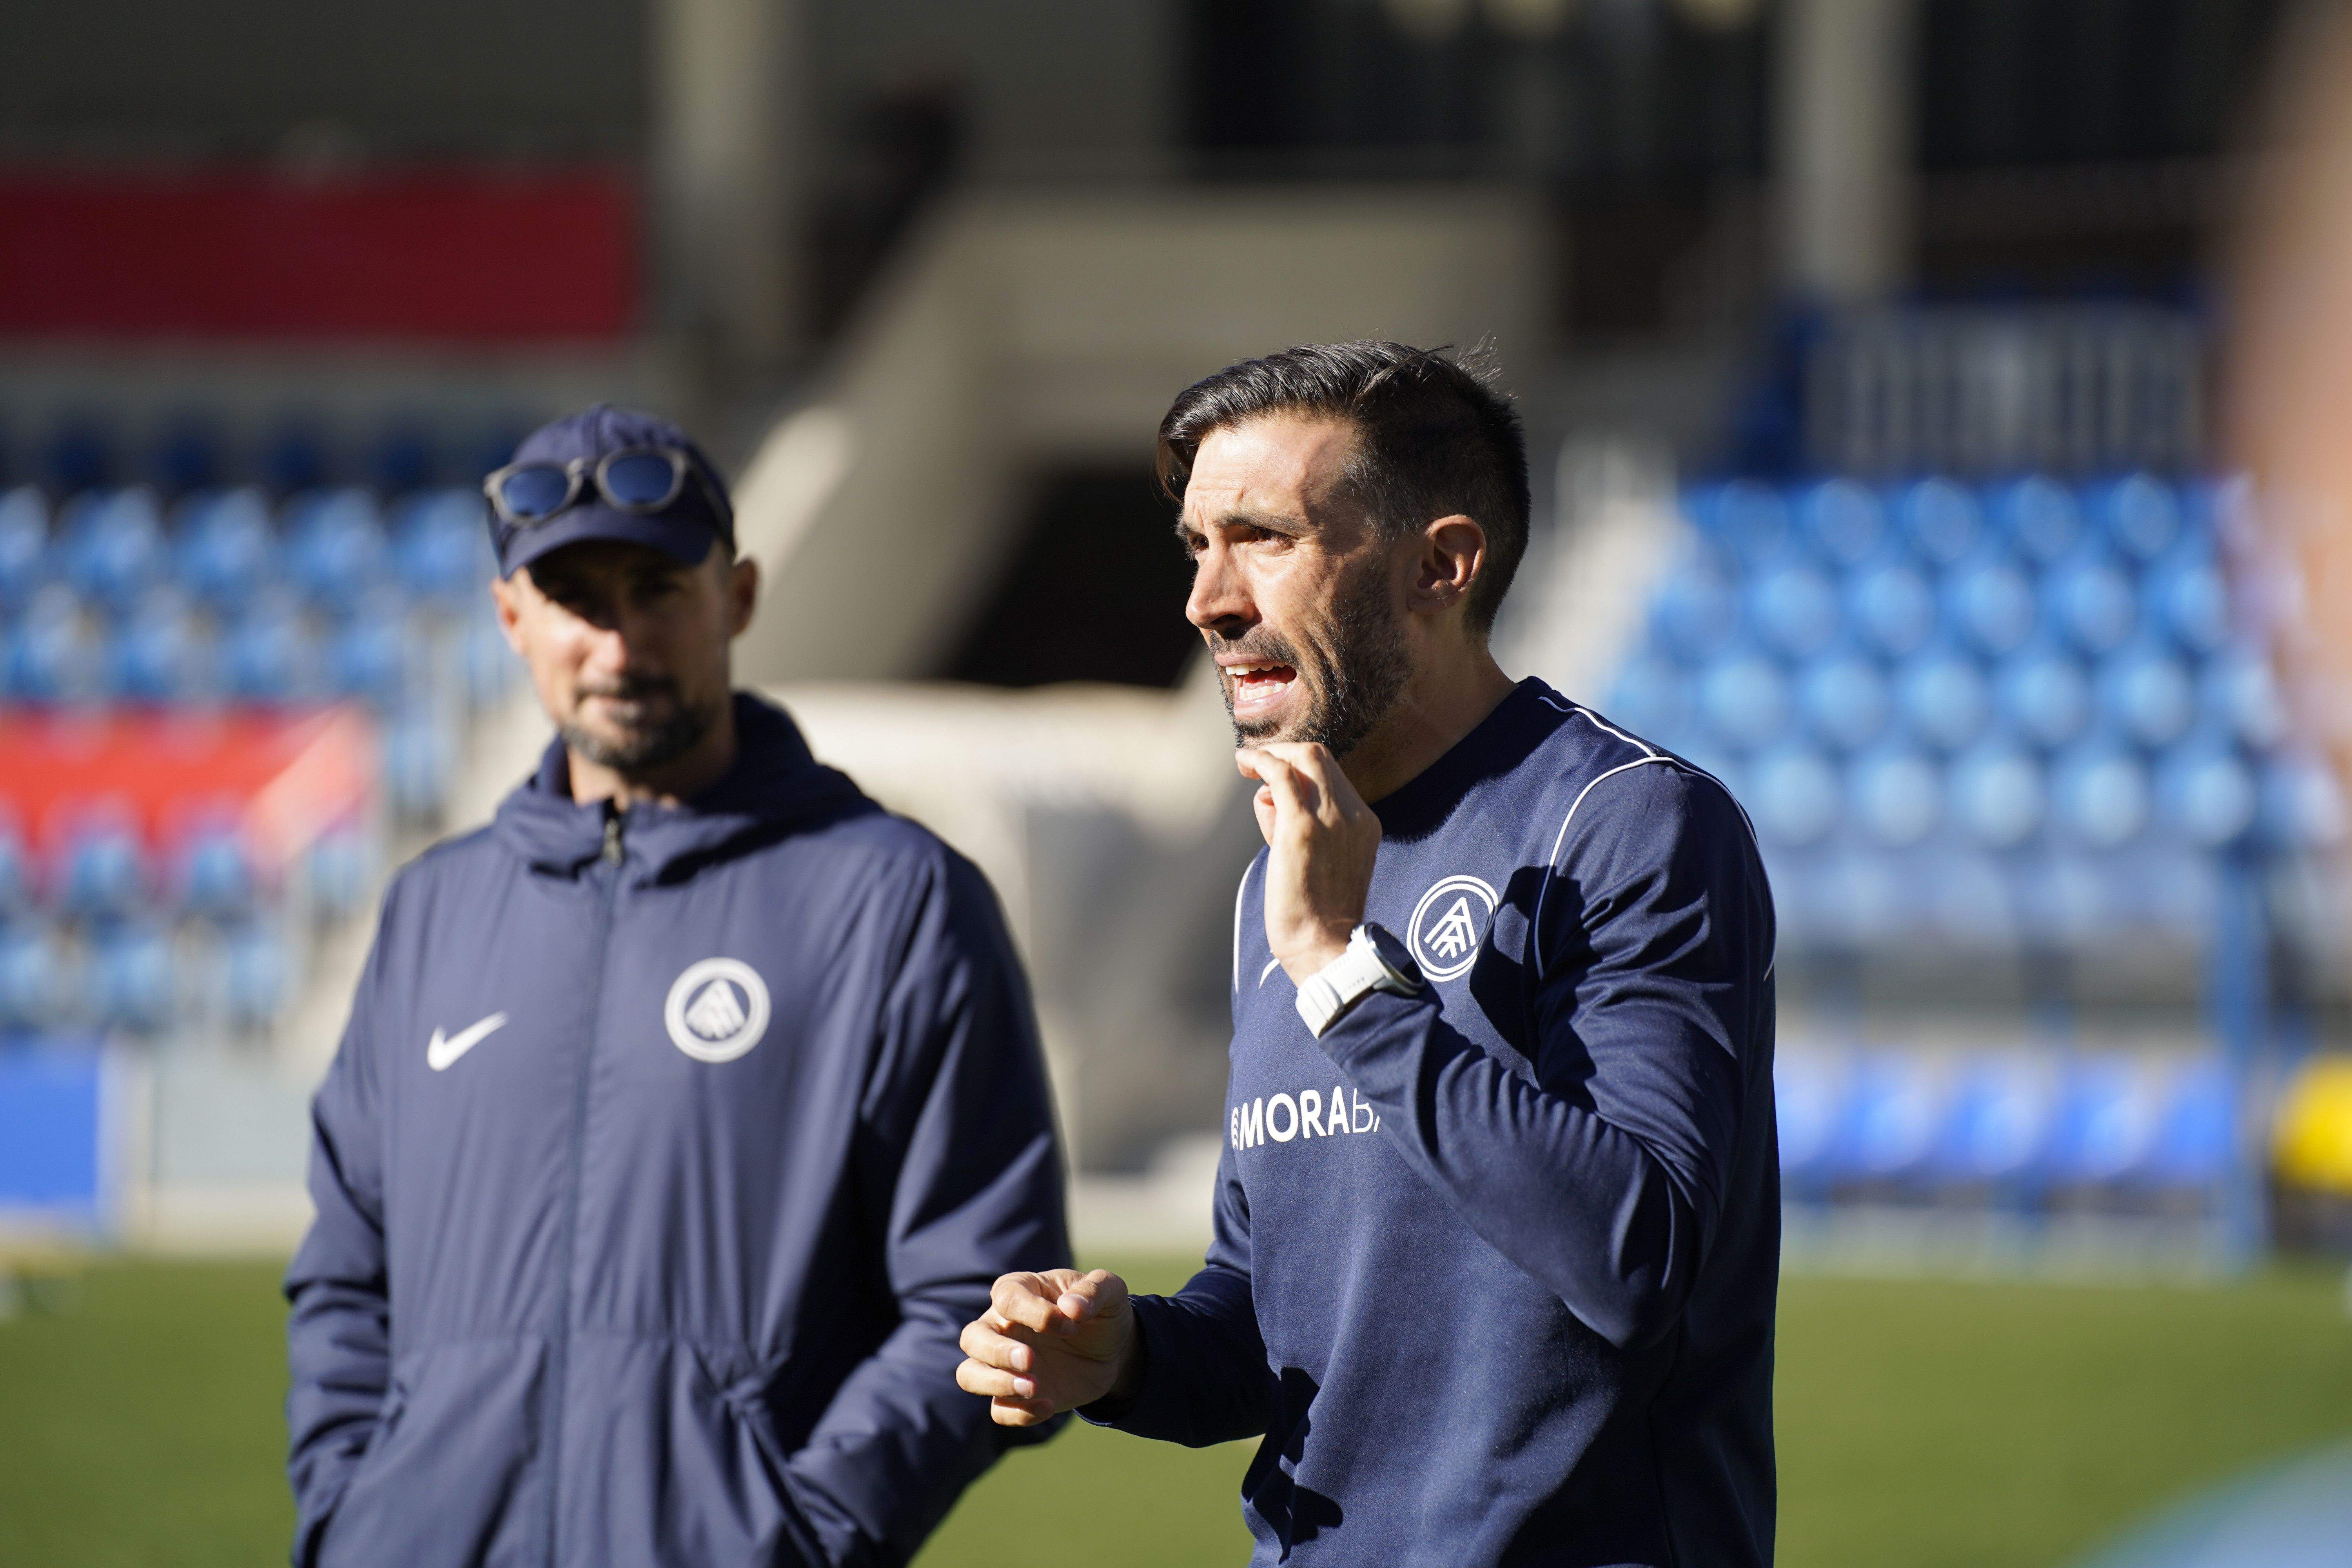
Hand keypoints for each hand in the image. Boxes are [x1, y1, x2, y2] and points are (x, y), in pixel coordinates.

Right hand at [956, 1269, 1137, 1426]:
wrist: (1112, 1351)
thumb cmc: (1102, 1312)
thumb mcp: (1111, 1292)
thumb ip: (1094, 1291)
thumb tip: (1071, 1308)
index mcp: (1022, 1291)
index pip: (1007, 1297)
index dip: (1035, 1312)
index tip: (1071, 1325)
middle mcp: (1003, 1326)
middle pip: (973, 1337)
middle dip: (997, 1352)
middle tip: (1030, 1360)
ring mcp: (1005, 1364)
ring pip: (970, 1375)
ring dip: (995, 1384)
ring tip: (1033, 1387)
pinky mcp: (1015, 1395)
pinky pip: (999, 1409)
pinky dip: (1018, 1412)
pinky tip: (1048, 1405)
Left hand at [1236, 742, 1380, 983]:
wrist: (1323, 946)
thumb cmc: (1316, 915)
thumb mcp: (1326, 863)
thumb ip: (1306, 827)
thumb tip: (1270, 798)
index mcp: (1365, 824)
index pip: (1334, 777)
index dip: (1301, 769)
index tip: (1276, 775)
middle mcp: (1353, 815)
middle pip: (1322, 757)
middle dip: (1286, 751)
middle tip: (1258, 760)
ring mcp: (1330, 818)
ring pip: (1304, 758)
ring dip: (1271, 755)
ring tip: (1247, 765)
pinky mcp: (1302, 827)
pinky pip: (1281, 775)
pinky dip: (1261, 760)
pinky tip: (1244, 762)